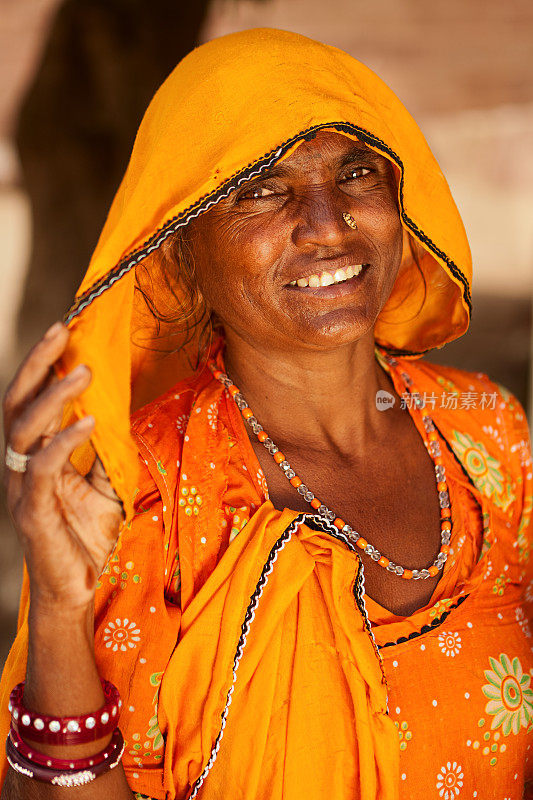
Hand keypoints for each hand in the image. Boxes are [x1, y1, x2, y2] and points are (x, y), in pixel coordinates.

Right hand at [3, 322, 123, 610]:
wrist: (77, 587)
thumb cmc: (88, 533)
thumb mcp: (105, 482)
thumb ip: (104, 449)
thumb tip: (117, 410)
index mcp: (35, 454)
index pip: (31, 400)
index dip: (42, 365)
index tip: (65, 330)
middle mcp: (21, 464)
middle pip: (16, 403)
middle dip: (37, 363)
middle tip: (62, 331)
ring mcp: (22, 486)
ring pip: (24, 428)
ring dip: (54, 395)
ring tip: (84, 371)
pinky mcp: (32, 511)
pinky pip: (42, 467)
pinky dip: (64, 441)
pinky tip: (89, 424)